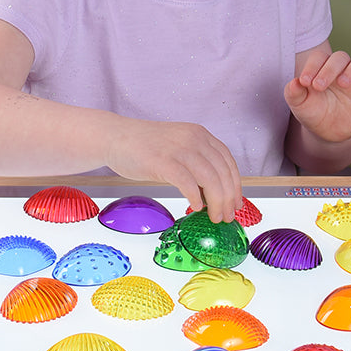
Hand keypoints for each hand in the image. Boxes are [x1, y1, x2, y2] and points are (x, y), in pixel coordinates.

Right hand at [105, 116, 241, 222]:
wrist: (115, 137)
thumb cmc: (143, 146)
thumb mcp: (177, 147)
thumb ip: (196, 163)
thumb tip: (211, 193)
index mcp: (199, 134)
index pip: (228, 161)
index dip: (236, 185)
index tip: (236, 202)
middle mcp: (193, 138)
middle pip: (223, 173)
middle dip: (228, 199)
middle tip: (227, 216)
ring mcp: (179, 149)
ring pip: (210, 180)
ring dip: (216, 203)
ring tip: (214, 217)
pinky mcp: (164, 161)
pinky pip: (188, 183)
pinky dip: (195, 198)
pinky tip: (194, 207)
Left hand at [284, 48, 350, 145]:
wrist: (325, 131)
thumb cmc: (311, 111)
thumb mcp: (298, 104)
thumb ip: (293, 92)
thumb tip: (294, 83)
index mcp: (322, 68)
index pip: (320, 57)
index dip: (312, 66)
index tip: (304, 82)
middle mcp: (340, 70)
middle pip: (341, 57)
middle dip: (329, 69)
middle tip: (319, 86)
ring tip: (343, 83)